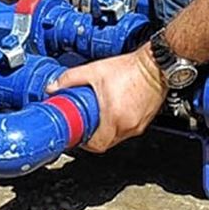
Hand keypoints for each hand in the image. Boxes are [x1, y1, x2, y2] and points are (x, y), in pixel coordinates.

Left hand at [47, 46, 167, 151]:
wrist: (155, 64)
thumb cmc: (129, 68)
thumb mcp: (94, 70)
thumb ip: (70, 78)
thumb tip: (53, 86)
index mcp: (114, 118)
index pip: (96, 144)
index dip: (84, 142)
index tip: (77, 134)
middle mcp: (128, 126)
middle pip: (106, 142)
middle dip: (94, 135)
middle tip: (85, 123)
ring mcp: (138, 125)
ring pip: (118, 137)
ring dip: (107, 130)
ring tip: (99, 114)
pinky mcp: (145, 121)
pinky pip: (128, 129)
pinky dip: (119, 124)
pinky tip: (114, 109)